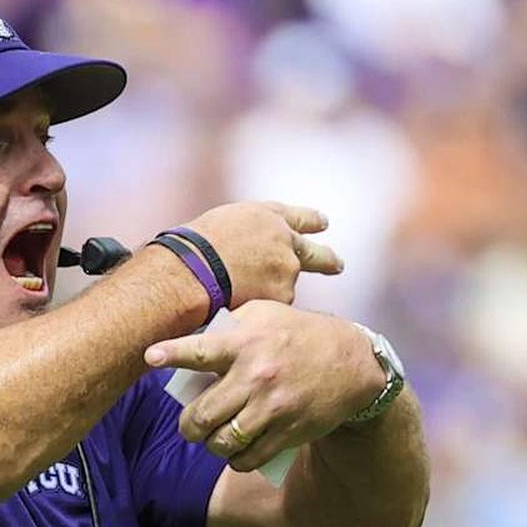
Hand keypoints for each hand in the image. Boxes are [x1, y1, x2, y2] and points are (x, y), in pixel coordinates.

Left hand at [141, 300, 384, 471]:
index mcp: (245, 343)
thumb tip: (190, 339)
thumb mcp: (264, 314)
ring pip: (221, 442)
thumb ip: (227, 326)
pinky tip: (234, 451)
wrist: (352, 363)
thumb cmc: (298, 334)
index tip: (150, 357)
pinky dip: (235, 459)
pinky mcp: (288, 432)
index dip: (172, 354)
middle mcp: (255, 377)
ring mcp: (272, 408)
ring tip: (210, 438)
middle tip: (189, 425)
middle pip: (202, 415)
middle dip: (188, 426)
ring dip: (210, 444)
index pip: (200, 351)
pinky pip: (248, 458)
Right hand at [181, 202, 341, 305]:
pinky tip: (235, 307)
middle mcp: (283, 240)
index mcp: (265, 217)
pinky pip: (274, 307)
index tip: (324, 223)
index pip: (297, 216)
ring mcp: (286, 269)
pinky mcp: (282, 296)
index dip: (311, 221)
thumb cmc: (191, 248)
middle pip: (314, 253)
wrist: (190, 271)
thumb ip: (243, 237)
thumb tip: (244, 253)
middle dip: (327, 260)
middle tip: (337, 265)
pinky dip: (261, 310)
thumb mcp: (220, 227)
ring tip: (237, 298)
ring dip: (271, 294)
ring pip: (283, 287)